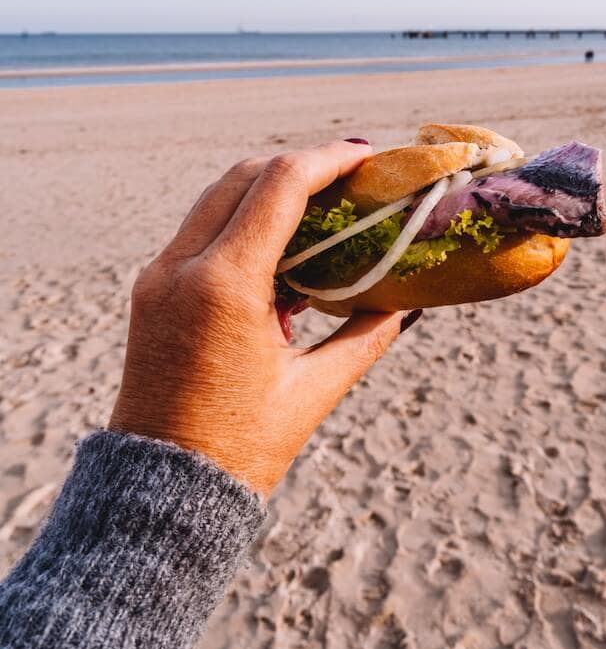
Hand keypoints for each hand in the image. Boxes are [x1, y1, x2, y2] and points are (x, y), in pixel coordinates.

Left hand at [109, 140, 401, 494]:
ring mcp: (158, 275)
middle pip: (244, 176)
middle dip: (300, 165)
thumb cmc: (241, 451)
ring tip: (323, 203)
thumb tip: (411, 302)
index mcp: (223, 285)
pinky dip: (242, 219)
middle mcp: (181, 266)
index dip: (328, 159)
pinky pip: (200, 230)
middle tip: (350, 176)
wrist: (158, 493)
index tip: (367, 155)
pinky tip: (283, 243)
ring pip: (217, 197)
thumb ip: (366, 336)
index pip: (279, 185)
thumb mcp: (313, 391)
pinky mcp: (151, 289)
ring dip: (269, 188)